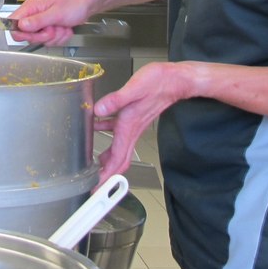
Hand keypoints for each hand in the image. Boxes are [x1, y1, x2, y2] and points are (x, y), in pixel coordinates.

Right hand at [9, 0, 89, 46]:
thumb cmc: (75, 3)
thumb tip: (20, 26)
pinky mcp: (50, 28)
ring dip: (55, 36)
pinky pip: (50, 41)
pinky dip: (60, 37)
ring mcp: (42, 22)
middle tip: (53, 27)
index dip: (22, 33)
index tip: (35, 33)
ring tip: (62, 25)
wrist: (89, 3)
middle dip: (44, 36)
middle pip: (28, 36)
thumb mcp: (56, 13)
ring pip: (41, 40)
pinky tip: (65, 28)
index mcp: (31, 7)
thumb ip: (38, 20)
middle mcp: (34, 14)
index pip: (13, 24)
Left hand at [93, 62, 185, 182]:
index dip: (107, 176)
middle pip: (118, 161)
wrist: (174, 80)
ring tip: (93, 165)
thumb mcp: (134, 88)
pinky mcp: (133, 117)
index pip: (117, 160)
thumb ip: (116, 100)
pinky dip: (106, 135)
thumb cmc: (159, 83)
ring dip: (106, 160)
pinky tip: (96, 125)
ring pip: (118, 149)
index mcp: (129, 128)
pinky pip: (117, 133)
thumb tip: (98, 109)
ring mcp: (133, 126)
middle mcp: (131, 131)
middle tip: (93, 184)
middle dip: (106, 175)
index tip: (97, 188)